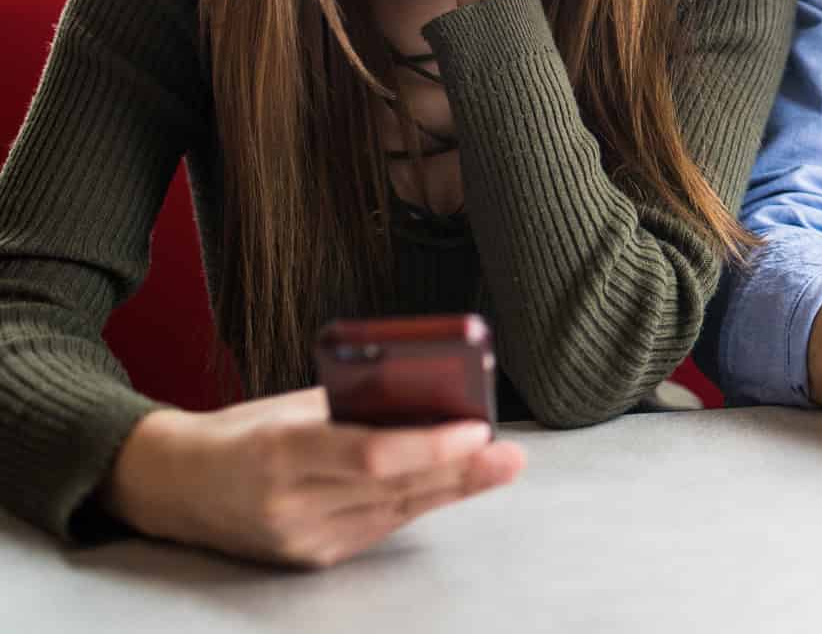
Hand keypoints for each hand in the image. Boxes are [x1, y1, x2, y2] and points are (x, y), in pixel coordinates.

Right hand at [99, 387, 524, 568]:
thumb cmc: (241, 431)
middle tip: (511, 454)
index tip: (477, 428)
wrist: (174, 486)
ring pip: (394, 512)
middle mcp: (289, 502)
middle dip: (461, 472)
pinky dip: (416, 504)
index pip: (369, 453)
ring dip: (451, 489)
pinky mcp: (308, 560)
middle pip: (393, 488)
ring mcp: (298, 538)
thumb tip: (429, 399)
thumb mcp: (290, 405)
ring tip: (498, 465)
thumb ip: (354, 406)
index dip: (429, 445)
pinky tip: (452, 484)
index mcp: (280, 449)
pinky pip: (377, 529)